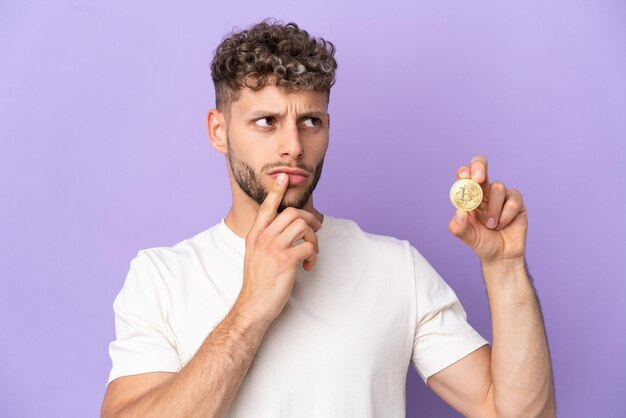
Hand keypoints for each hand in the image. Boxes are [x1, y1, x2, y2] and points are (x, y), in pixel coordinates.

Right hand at [236, 173, 321, 323]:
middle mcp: (263, 238)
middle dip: (309, 219)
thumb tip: (285, 230)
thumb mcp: (254, 255)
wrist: (253, 305)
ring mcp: (273, 248)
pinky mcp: (285, 260)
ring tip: (311, 252)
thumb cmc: (257, 283)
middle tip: (316, 229)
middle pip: (291, 213)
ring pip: (303, 227)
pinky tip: (308, 266)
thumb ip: (265, 240)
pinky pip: (308, 246)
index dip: (276, 191)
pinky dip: (313, 255)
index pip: (266, 207)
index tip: (282, 178)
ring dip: (313, 238)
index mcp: (254, 235)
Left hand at [448, 155, 527, 263]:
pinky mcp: (516, 201)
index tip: (465, 177)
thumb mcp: (467, 237)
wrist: (501, 256)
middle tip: (478, 179)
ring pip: (498, 188)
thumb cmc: (482, 243)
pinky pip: (513, 200)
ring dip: (494, 210)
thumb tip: (459, 212)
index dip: (465, 172)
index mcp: (469, 196)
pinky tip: (503, 225)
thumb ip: (459, 226)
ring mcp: (501, 195)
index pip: (465, 175)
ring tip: (492, 225)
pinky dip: (506, 215)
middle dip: (479, 167)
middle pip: (481, 166)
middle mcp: (484, 191)